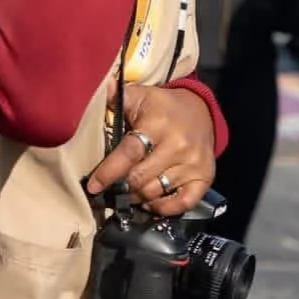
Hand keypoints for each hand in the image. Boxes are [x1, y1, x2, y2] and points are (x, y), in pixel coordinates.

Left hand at [86, 85, 215, 217]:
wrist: (202, 112)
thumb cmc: (164, 107)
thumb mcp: (142, 96)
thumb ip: (118, 97)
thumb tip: (101, 90)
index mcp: (159, 124)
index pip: (129, 153)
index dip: (108, 172)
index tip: (93, 186)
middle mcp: (178, 146)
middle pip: (140, 178)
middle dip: (120, 187)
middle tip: (109, 189)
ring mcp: (193, 164)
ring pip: (155, 193)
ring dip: (137, 197)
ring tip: (128, 192)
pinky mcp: (204, 177)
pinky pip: (182, 204)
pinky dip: (163, 208)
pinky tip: (151, 202)